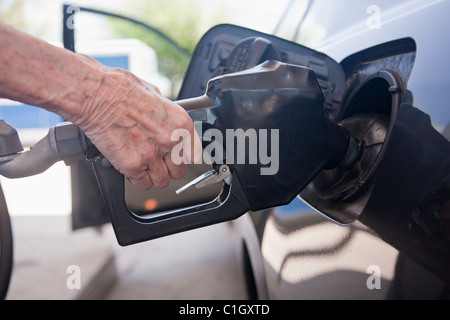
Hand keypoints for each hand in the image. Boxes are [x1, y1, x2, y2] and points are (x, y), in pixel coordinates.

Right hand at [75, 67, 201, 189]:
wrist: (95, 95)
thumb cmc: (120, 89)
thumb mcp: (155, 94)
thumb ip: (165, 114)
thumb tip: (166, 120)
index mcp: (180, 124)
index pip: (194, 154)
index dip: (184, 157)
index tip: (178, 157)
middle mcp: (169, 141)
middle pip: (179, 171)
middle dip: (170, 169)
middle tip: (160, 163)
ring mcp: (151, 155)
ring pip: (162, 181)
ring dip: (154, 176)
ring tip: (145, 167)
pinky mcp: (132, 165)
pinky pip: (142, 184)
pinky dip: (138, 180)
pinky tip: (133, 169)